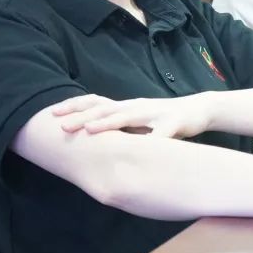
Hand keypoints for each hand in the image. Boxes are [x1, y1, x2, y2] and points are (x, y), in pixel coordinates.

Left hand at [52, 92, 214, 137]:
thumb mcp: (138, 122)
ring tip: (90, 130)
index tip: (53, 114)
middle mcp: (137, 106)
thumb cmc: (164, 119)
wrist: (199, 109)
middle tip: (61, 126)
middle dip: (83, 116)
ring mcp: (155, 113)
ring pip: (128, 116)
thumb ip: (119, 128)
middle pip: (106, 107)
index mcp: (126, 107)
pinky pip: (161, 133)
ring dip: (108, 122)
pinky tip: (141, 150)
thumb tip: (90, 142)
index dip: (75, 106)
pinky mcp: (174, 122)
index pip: (96, 102)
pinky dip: (150, 140)